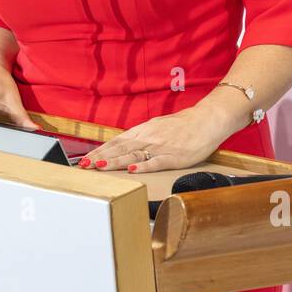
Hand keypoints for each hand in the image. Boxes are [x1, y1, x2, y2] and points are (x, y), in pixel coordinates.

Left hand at [79, 104, 231, 173]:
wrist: (207, 120)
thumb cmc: (183, 125)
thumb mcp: (158, 127)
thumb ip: (142, 137)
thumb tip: (124, 146)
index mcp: (144, 130)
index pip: (116, 141)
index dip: (100, 150)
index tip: (85, 158)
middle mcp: (149, 137)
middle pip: (120, 148)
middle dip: (101, 157)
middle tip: (84, 166)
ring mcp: (161, 146)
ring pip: (133, 154)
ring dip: (115, 161)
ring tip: (99, 167)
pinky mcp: (174, 156)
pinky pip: (156, 162)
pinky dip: (142, 166)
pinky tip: (131, 171)